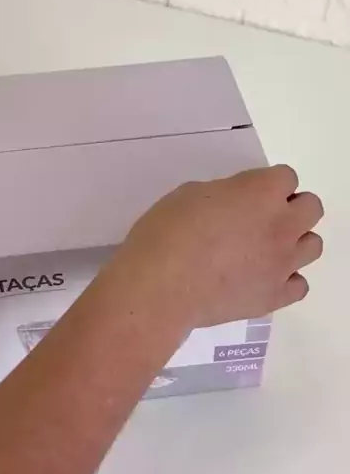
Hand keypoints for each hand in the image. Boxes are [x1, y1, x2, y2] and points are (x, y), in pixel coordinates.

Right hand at [120, 165, 323, 328]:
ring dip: (294, 242)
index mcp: (261, 192)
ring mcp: (283, 264)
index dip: (267, 184)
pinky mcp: (275, 297)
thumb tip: (236, 207)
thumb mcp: (191, 194)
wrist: (161, 288)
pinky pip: (300, 285)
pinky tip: (262, 278)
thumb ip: (226, 195)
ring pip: (313, 245)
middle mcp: (282, 225)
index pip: (287, 177)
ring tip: (265, 249)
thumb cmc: (167, 233)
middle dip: (291, 208)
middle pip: (312, 208)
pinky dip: (286, 280)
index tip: (247, 194)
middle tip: (261, 219)